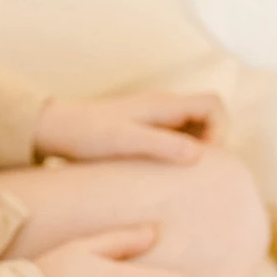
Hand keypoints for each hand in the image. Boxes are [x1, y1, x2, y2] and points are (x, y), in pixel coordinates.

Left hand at [33, 91, 229, 166]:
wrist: (56, 129)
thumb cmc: (87, 134)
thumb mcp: (125, 141)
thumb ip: (162, 144)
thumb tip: (200, 154)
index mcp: (163, 104)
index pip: (213, 103)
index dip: (220, 129)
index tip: (203, 156)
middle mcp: (162, 107)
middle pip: (207, 116)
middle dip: (212, 141)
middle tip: (194, 168)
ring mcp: (153, 118)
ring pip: (192, 128)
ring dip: (195, 148)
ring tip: (179, 173)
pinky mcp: (142, 129)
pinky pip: (175, 137)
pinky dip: (179, 151)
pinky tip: (162, 171)